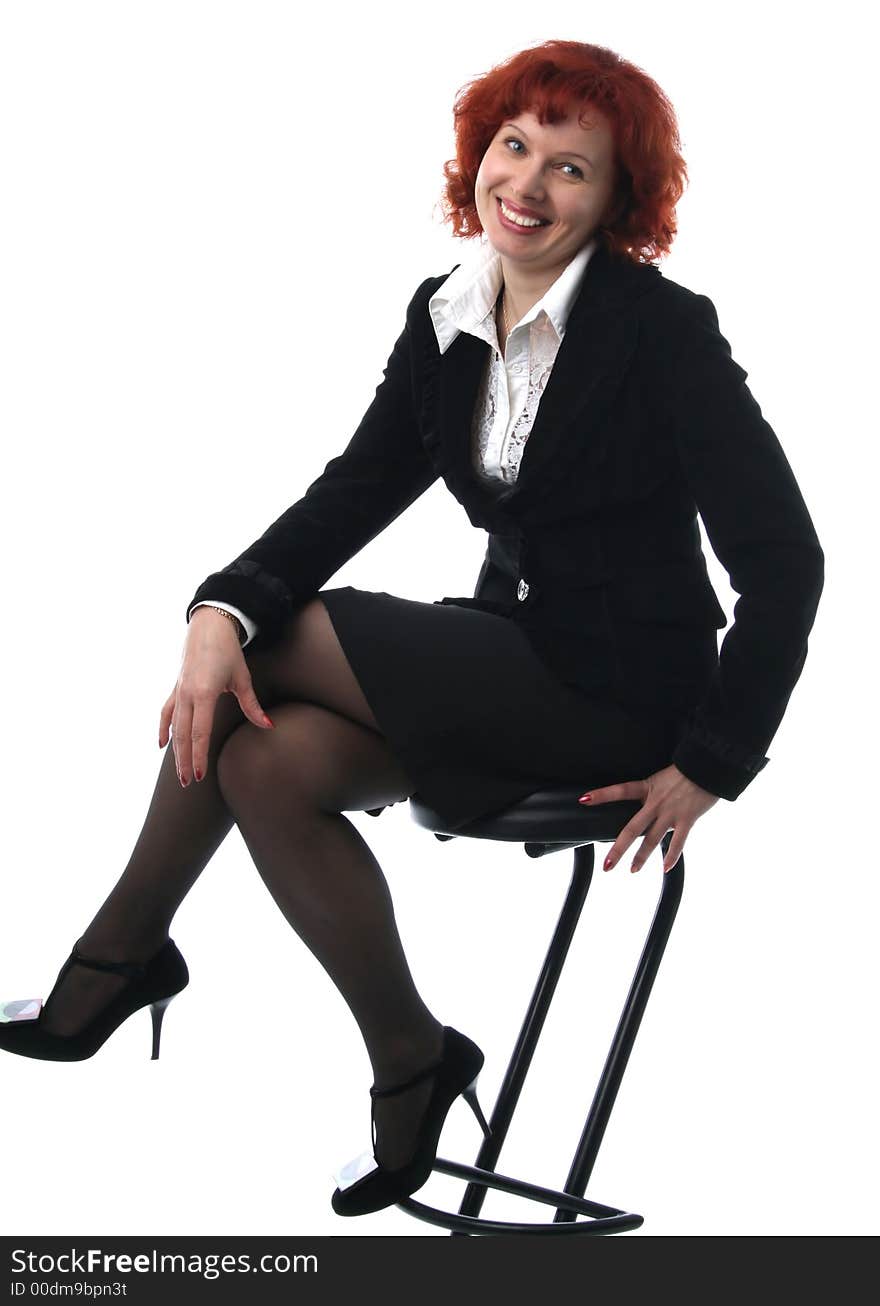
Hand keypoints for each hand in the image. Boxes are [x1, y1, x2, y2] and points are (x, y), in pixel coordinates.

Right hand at [158, 609, 273, 786]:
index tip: (200, 775)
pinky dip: (164, 729)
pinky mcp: (176, 687)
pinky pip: (166, 712)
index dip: (200, 755)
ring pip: (174, 727)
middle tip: (188, 783)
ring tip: (180, 772)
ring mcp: (178, 691)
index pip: (200, 732)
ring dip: (175, 751)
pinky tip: (162, 745)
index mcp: (204, 693)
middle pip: (183, 735)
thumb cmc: (228, 651)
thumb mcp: (242, 678)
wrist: (209, 625)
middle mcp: (187, 694)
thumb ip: (252, 705)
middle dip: (186, 760)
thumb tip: (268, 725)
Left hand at [578, 763, 718, 873]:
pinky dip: (672, 857)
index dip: (601, 794)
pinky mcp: (687, 820)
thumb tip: (642, 803)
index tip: (583, 800)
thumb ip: (651, 791)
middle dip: (618, 849)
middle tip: (607, 865)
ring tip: (632, 870)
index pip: (620, 790)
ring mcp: (670, 813)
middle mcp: (655, 802)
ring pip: (651, 840)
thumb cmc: (687, 771)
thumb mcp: (661, 777)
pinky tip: (665, 868)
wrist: (709, 767)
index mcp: (647, 787)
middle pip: (631, 829)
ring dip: (641, 857)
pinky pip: (678, 842)